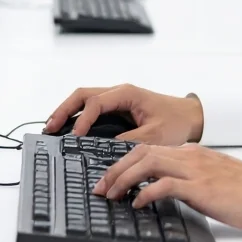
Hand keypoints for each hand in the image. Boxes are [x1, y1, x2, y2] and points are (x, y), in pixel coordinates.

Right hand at [44, 84, 204, 144]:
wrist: (191, 117)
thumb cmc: (177, 123)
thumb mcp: (155, 136)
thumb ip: (130, 141)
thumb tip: (105, 149)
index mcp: (127, 94)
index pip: (96, 103)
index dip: (82, 120)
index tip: (73, 136)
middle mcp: (118, 92)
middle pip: (82, 95)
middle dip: (64, 110)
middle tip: (50, 127)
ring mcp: (116, 99)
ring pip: (83, 99)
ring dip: (67, 111)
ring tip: (52, 127)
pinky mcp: (116, 108)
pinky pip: (90, 108)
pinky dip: (76, 116)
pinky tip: (68, 128)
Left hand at [93, 143, 241, 229]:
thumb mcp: (212, 180)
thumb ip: (189, 180)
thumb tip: (163, 192)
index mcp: (191, 153)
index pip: (147, 149)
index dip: (123, 162)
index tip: (108, 178)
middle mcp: (189, 156)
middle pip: (140, 153)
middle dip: (114, 169)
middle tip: (100, 188)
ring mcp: (195, 170)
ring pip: (147, 164)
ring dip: (123, 179)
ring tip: (110, 195)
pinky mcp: (201, 187)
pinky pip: (165, 185)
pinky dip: (146, 192)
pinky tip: (137, 203)